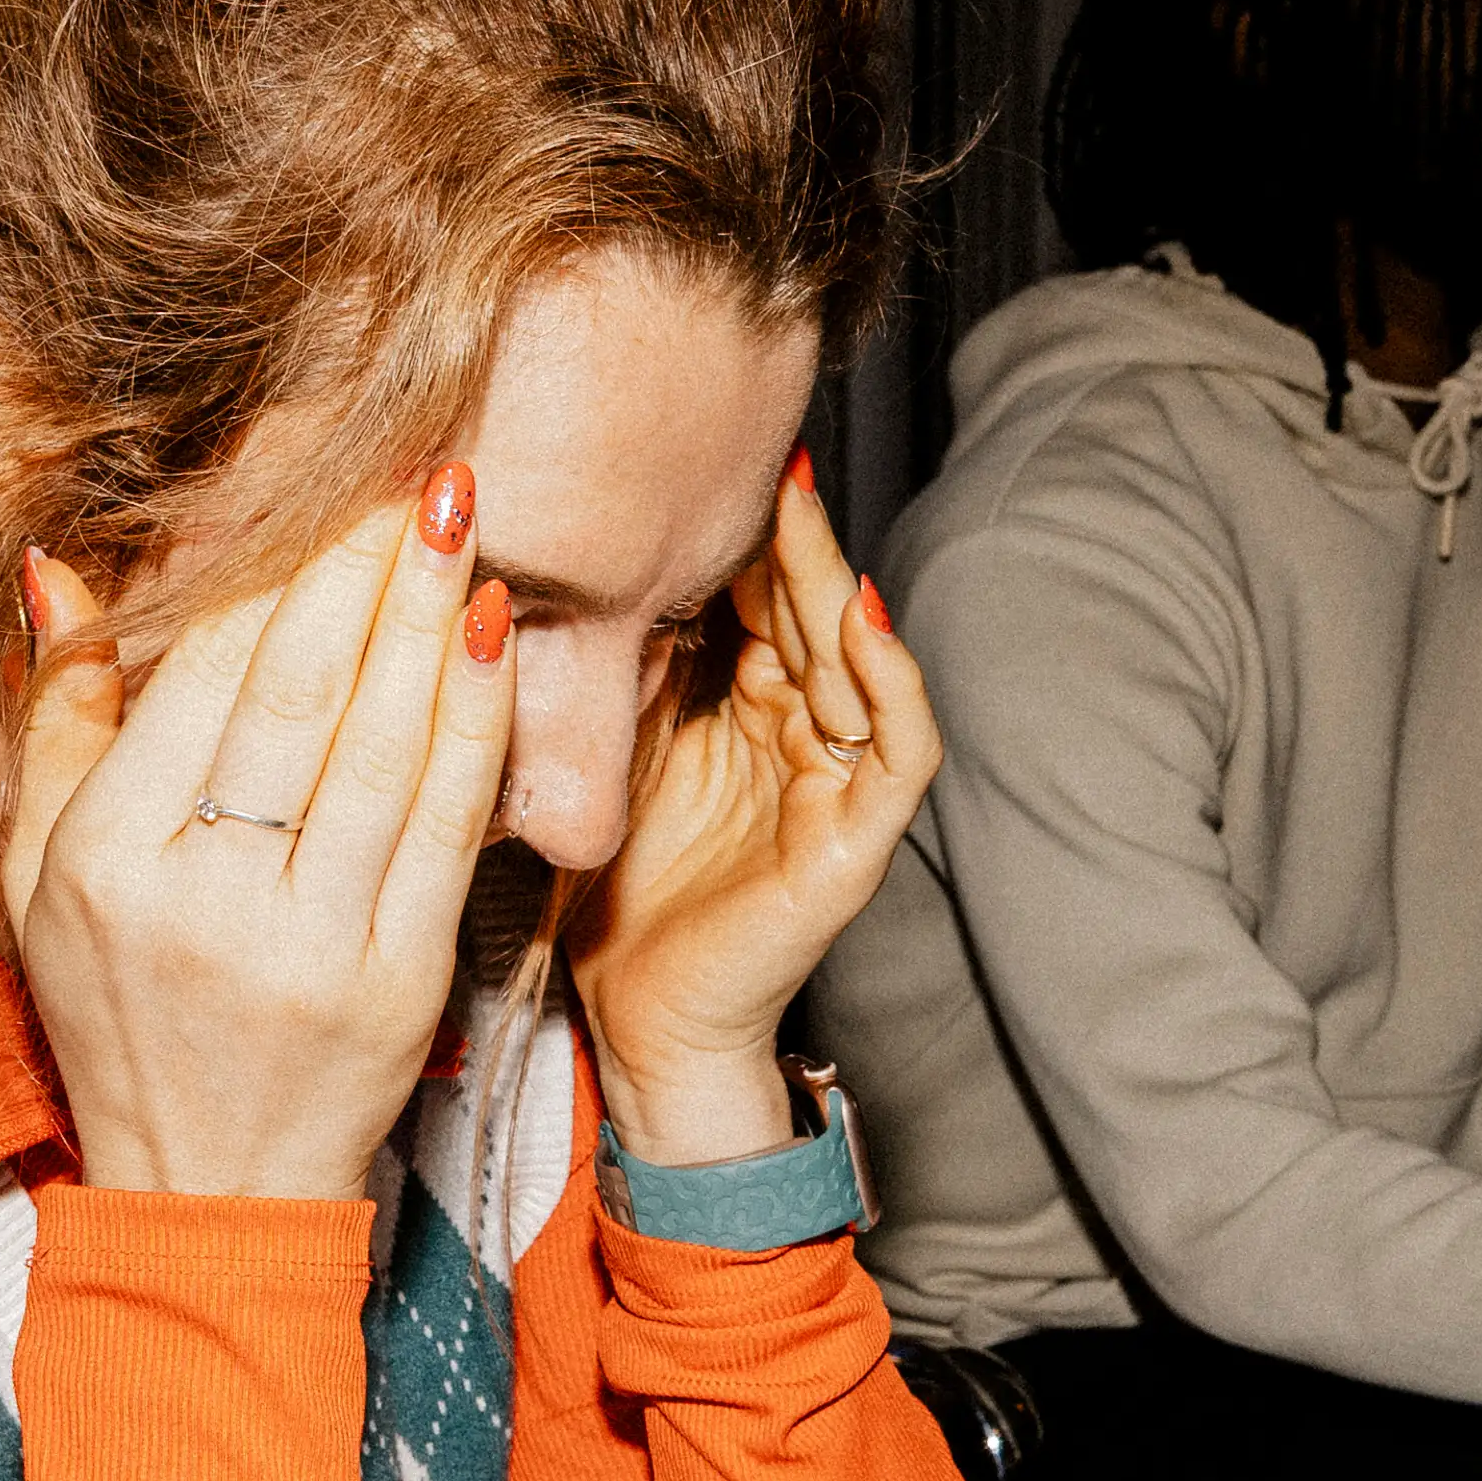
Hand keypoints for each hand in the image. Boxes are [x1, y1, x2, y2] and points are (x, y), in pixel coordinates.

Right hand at [6, 471, 512, 1203]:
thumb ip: (59, 718)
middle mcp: (204, 900)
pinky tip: (494, 636)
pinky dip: (475, 720)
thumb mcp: (42, 876)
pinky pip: (448, 824)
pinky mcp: (399, 982)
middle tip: (403, 454)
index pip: (201, 676)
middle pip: (297, 695)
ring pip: (382, 748)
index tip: (308, 465)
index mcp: (107, 861)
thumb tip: (59, 566)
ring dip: (427, 616)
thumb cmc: (120, 1014)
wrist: (209, 1184)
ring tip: (455, 511)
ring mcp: (309, 945)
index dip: (262, 559)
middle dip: (356, 562)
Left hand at [571, 459, 943, 1165]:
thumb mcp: (605, 753)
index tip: (696, 459)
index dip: (739, 533)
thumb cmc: (618, 900)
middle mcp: (804, 738)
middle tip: (756, 456)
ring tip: (799, 511)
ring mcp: (840, 788)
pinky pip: (900, 746)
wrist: (639, 1024)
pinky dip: (889, 680)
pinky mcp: (860, 841)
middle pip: (812, 614)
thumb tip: (580, 559)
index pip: (758, 600)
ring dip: (832, 582)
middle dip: (788, 536)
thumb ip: (617, 670)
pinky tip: (856, 619)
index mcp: (746, 713)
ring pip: (858, 661)